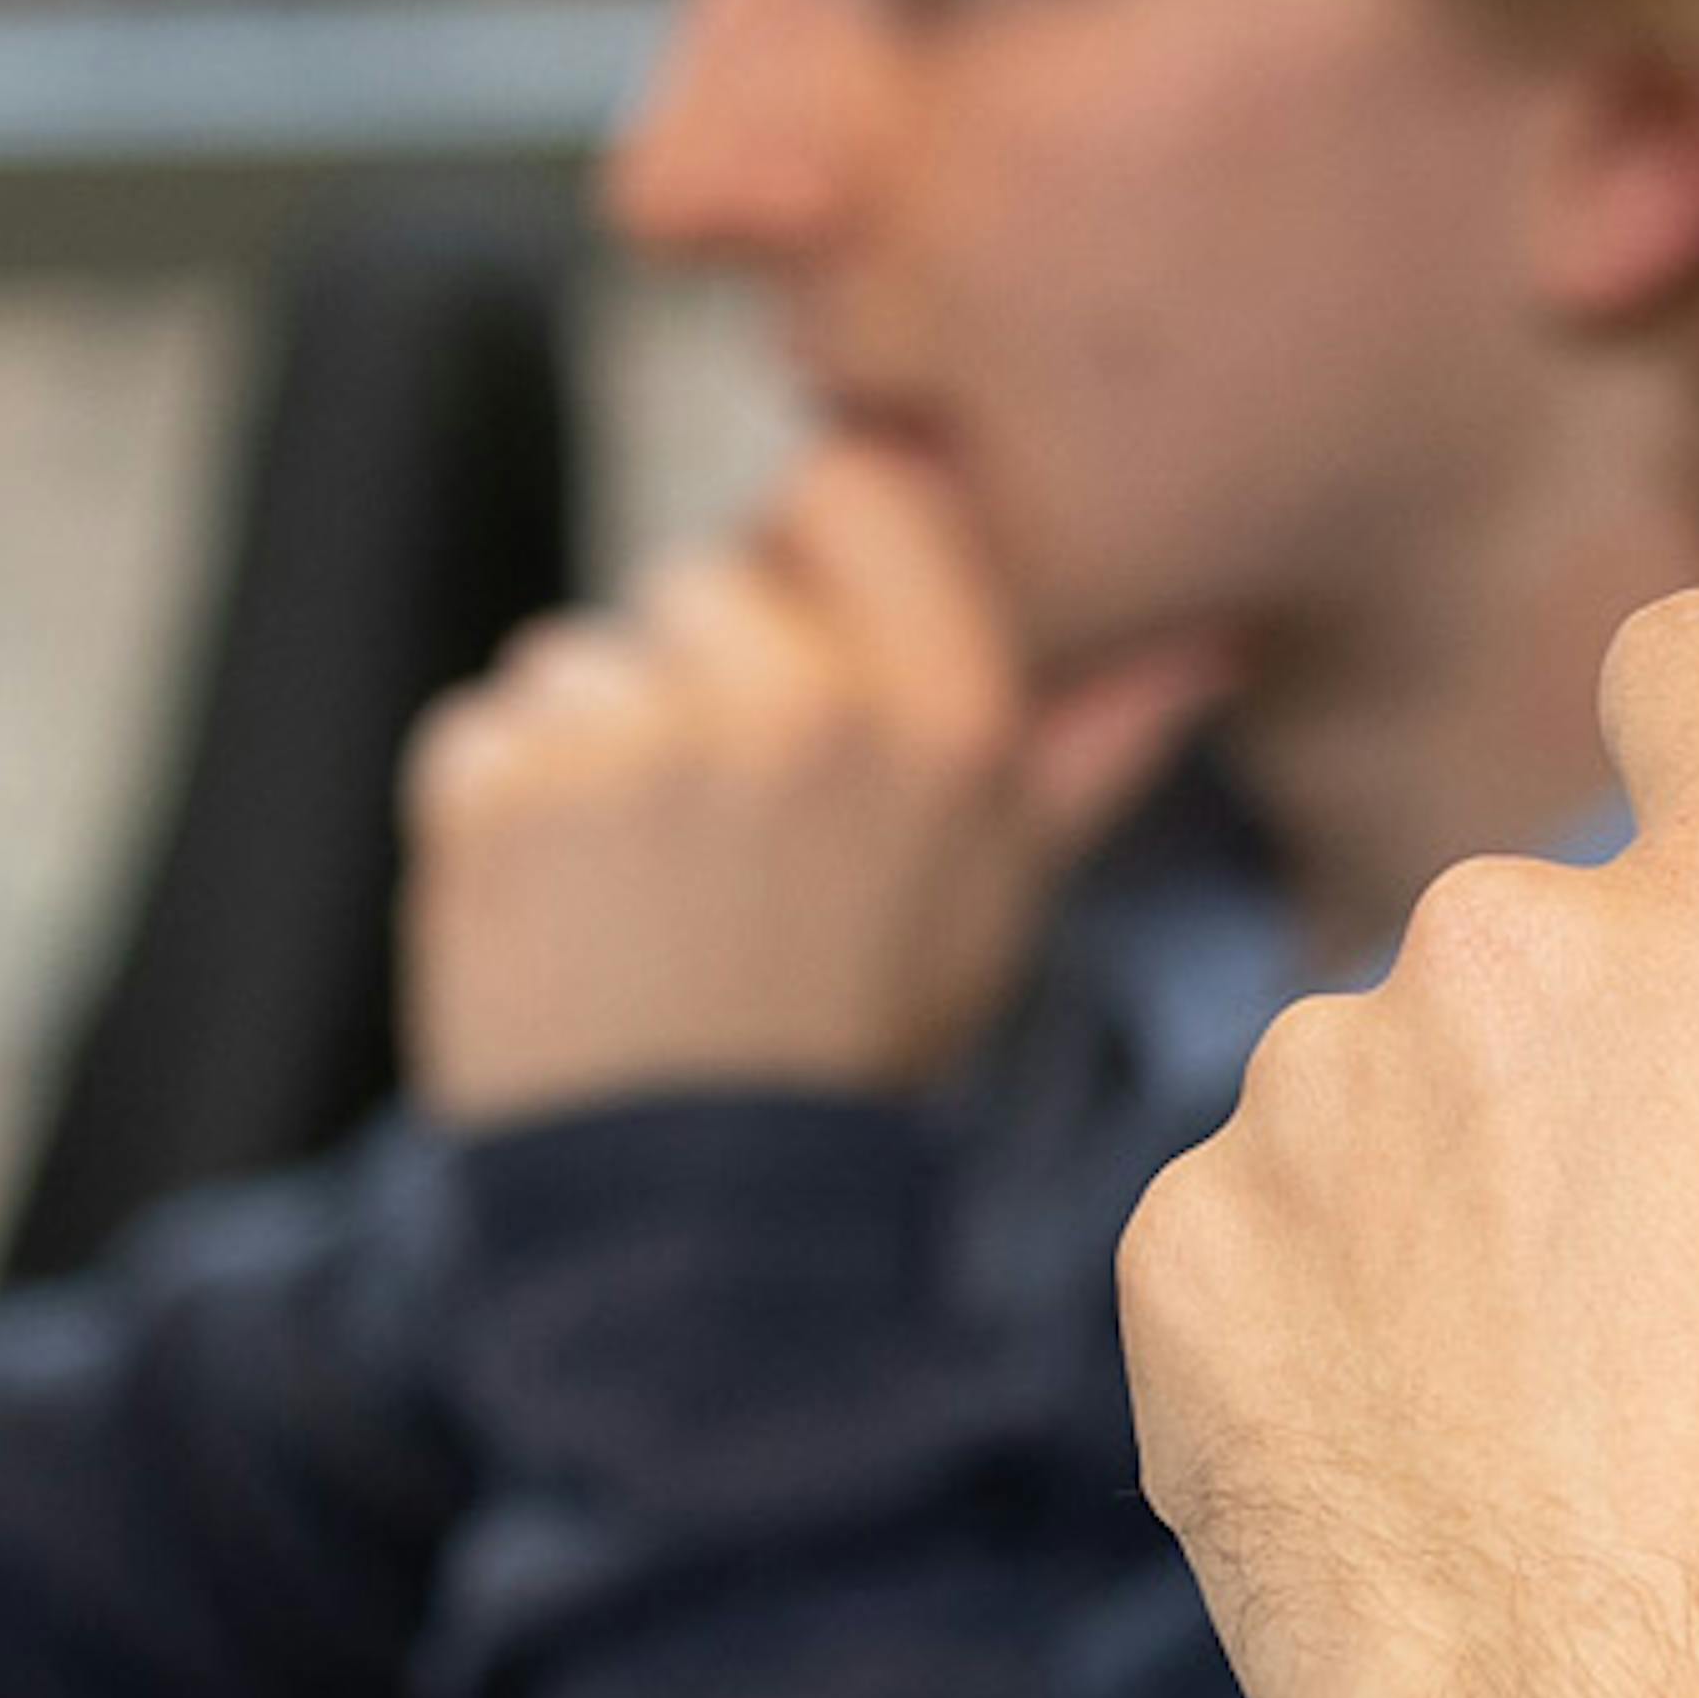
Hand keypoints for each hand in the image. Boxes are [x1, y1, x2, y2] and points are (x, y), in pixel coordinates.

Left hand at [404, 435, 1228, 1121]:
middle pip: (707, 572)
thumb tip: (1208, 633)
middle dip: (706, 675)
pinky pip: (490, 729)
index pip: (855, 482)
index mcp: (940, 718)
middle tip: (727, 823)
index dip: (819, 550)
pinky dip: (506, 807)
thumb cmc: (858, 1038)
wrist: (695, 1216)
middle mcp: (795, 708)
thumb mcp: (1001, 894)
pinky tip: (568, 906)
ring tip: (646, 881)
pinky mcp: (503, 795)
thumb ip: (1093, 743)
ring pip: (590, 652)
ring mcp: (638, 746)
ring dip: (600, 743)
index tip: (812, 641)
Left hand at [1118, 589, 1698, 1697]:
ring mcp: (1319, 1091)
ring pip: (1400, 1087)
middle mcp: (1512, 936)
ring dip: (1458, 1200)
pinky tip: (1428, 1479)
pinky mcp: (1176, 1248)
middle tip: (1686, 1306)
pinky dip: (1333, 1325)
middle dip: (1604, 1066)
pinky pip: (1271, 1230)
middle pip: (1554, 932)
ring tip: (1555, 1430)